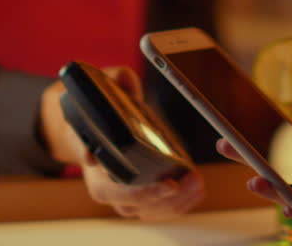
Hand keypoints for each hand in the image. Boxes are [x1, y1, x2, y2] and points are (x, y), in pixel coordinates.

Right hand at [41, 66, 205, 219]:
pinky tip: (197, 188)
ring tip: (198, 182)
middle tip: (191, 181)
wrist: (93, 126)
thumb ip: (115, 81)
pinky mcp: (143, 197)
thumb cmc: (98, 109)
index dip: (140, 191)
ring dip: (179, 202)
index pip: (112, 190)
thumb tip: (126, 84)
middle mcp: (108, 189)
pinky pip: (160, 208)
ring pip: (152, 210)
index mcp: (93, 169)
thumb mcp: (101, 87)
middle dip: (167, 198)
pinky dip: (181, 203)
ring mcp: (126, 197)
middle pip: (137, 206)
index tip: (167, 183)